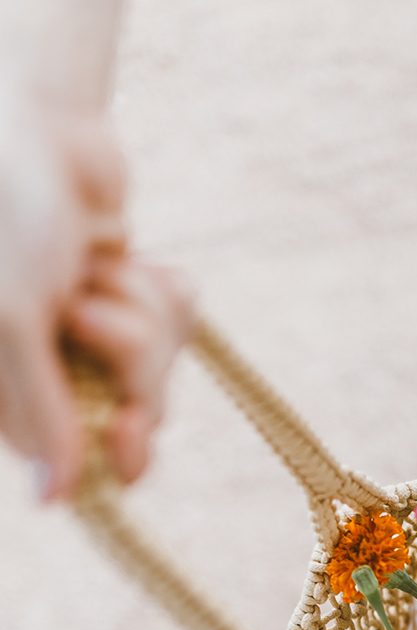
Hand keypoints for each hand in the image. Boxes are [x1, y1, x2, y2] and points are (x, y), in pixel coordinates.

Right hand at [0, 110, 191, 500]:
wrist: (38, 119)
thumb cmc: (7, 215)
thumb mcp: (11, 319)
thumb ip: (37, 415)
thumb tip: (53, 502)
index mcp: (6, 389)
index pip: (74, 464)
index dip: (116, 452)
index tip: (133, 429)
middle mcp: (48, 371)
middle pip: (132, 418)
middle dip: (131, 361)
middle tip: (90, 306)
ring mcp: (93, 339)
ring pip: (161, 371)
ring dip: (141, 312)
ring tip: (97, 266)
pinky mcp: (132, 304)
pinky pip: (179, 327)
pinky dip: (166, 292)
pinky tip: (136, 260)